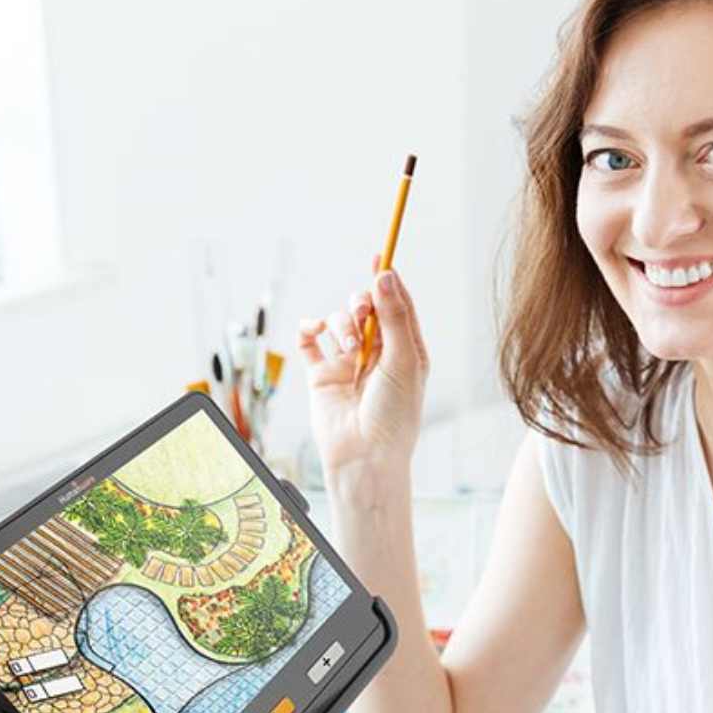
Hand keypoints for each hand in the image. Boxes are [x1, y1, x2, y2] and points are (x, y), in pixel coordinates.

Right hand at [295, 269, 430, 492]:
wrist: (365, 456)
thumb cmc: (394, 416)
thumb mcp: (404, 359)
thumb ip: (393, 316)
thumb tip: (384, 275)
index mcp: (404, 349)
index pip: (396, 304)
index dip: (387, 280)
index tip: (379, 255)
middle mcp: (376, 353)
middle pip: (365, 307)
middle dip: (360, 303)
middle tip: (361, 312)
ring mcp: (347, 362)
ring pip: (338, 321)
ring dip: (341, 324)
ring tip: (349, 347)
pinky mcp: (321, 374)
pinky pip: (309, 341)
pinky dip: (308, 329)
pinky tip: (312, 329)